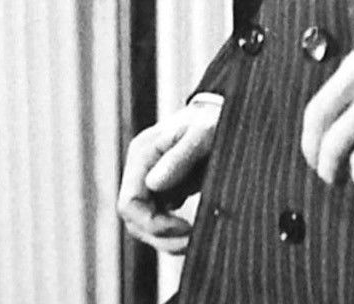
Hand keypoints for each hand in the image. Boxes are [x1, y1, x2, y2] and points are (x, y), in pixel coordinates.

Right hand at [117, 96, 220, 254]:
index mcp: (143, 154)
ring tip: (197, 239)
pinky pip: (160, 220)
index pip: (130, 204)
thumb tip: (154, 184)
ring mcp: (150, 181)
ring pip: (145, 225)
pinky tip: (197, 232)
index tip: (186, 226)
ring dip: (168, 239)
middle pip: (135, 220)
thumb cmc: (215, 118)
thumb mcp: (205, 132)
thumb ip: (180, 156)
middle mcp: (141, 170)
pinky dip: (174, 233)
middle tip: (194, 241)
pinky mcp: (164, 190)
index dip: (154, 224)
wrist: (223, 113)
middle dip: (162, 237)